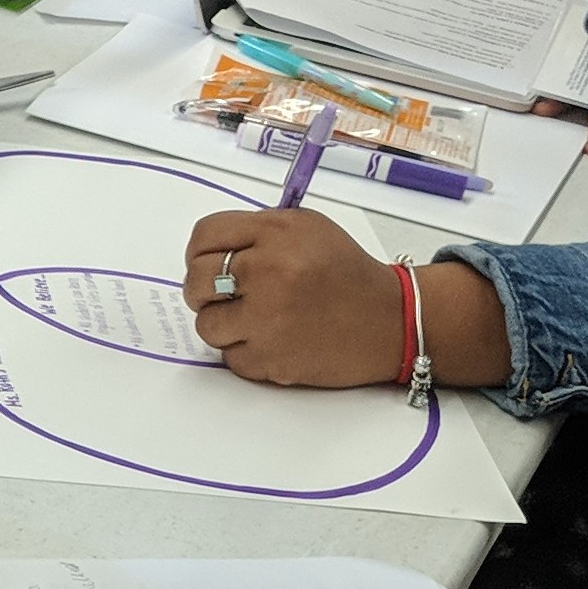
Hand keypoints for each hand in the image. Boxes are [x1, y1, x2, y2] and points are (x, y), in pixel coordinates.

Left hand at [181, 207, 403, 386]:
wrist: (391, 320)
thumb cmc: (347, 274)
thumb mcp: (307, 228)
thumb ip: (256, 232)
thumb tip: (210, 249)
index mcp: (275, 234)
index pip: (204, 238)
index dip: (199, 252)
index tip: (207, 262)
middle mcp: (268, 273)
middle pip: (196, 281)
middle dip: (203, 289)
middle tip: (224, 294)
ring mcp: (268, 319)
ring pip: (207, 324)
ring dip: (224, 324)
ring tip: (254, 318)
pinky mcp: (272, 360)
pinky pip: (230, 357)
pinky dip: (245, 351)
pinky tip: (273, 339)